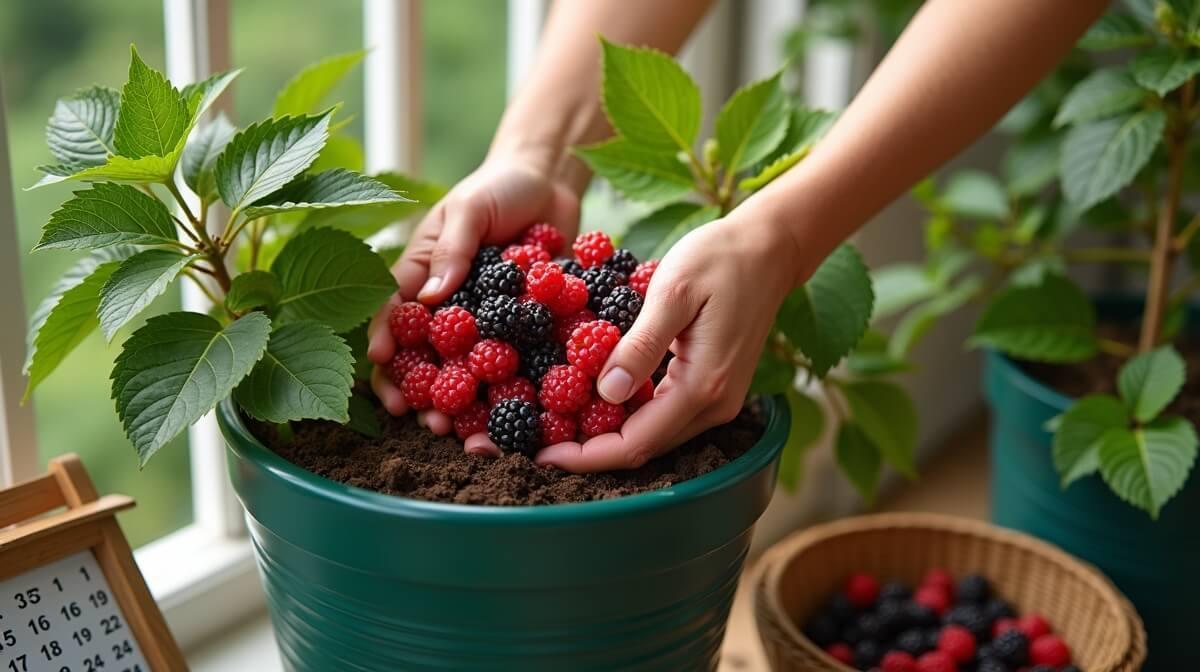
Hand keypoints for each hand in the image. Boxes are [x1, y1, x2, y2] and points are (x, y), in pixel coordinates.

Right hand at [366, 153, 580, 432]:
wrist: (553, 185)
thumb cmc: (500, 188)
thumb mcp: (470, 209)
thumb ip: (454, 248)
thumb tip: (433, 296)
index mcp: (423, 275)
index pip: (394, 312)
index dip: (385, 338)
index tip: (381, 361)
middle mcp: (449, 307)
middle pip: (425, 356)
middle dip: (420, 390)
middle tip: (424, 417)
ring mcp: (486, 325)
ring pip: (466, 373)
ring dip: (461, 406)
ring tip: (461, 432)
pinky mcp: (524, 334)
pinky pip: (516, 367)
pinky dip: (512, 395)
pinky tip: (515, 423)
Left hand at [534, 212, 804, 471]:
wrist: (770, 248)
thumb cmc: (720, 258)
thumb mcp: (672, 291)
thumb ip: (641, 344)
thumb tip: (606, 392)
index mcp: (702, 386)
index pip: (635, 442)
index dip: (585, 455)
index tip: (540, 452)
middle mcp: (714, 405)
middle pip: (642, 447)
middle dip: (587, 450)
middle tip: (536, 439)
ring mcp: (717, 400)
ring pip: (651, 435)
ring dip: (604, 434)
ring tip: (555, 422)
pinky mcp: (713, 387)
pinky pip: (662, 414)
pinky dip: (625, 414)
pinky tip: (592, 399)